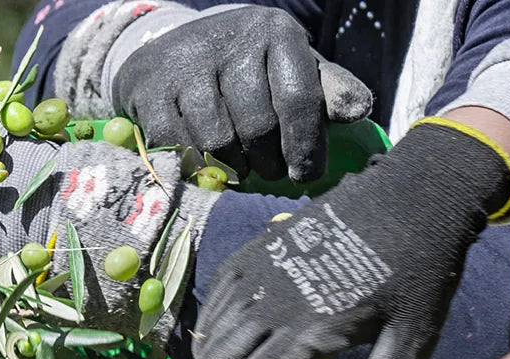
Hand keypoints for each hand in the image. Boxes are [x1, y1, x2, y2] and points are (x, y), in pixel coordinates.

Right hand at [113, 6, 370, 181]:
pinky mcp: (150, 89)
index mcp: (276, 33)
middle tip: (270, 170)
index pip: (297, 97)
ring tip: (240, 164)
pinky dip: (195, 162)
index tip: (306, 174)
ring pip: (217, 141)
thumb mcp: (292, 69)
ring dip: (232, 166)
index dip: (305, 145)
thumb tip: (360, 111)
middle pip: (257, 125)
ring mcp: (186, 65)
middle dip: (268, 160)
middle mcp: (231, 42)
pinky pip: (178, 145)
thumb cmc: (248, 69)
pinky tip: (205, 159)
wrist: (171, 50)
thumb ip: (327, 91)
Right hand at [161, 120, 509, 358]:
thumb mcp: (412, 340)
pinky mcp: (255, 253)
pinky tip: (206, 355)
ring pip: (213, 335)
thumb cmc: (419, 272)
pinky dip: (207, 335)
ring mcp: (258, 273)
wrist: (413, 192)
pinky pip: (218, 302)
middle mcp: (271, 301)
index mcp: (310, 328)